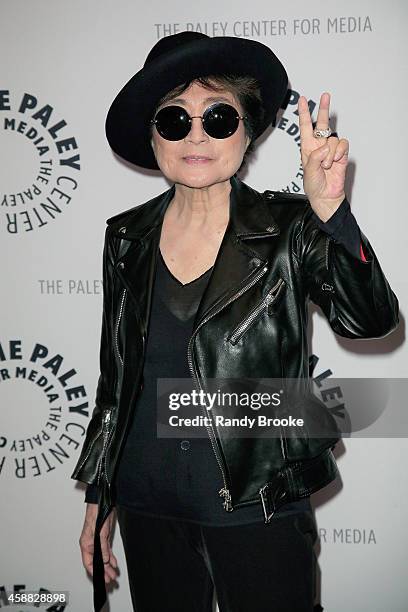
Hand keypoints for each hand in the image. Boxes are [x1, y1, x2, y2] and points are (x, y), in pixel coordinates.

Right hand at [79, 503, 118, 584]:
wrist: (102, 502)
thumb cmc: (96, 514)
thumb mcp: (100, 533)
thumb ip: (102, 548)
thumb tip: (104, 560)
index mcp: (85, 544)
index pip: (89, 563)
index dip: (94, 572)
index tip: (101, 579)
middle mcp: (90, 544)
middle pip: (96, 562)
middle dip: (103, 571)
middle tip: (110, 579)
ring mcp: (97, 541)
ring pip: (102, 558)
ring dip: (108, 566)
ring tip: (113, 574)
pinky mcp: (103, 537)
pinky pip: (106, 551)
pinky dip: (110, 557)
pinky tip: (114, 563)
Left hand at [298, 92, 349, 221]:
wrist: (326, 196)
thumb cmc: (313, 185)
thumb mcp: (308, 170)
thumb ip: (315, 157)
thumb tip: (326, 146)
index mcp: (307, 147)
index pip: (306, 127)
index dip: (304, 113)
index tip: (302, 100)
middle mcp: (319, 145)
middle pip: (322, 123)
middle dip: (323, 109)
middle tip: (325, 95)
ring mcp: (331, 149)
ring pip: (333, 139)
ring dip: (330, 154)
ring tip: (327, 165)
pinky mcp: (341, 154)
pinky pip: (342, 145)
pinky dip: (339, 153)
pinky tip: (336, 162)